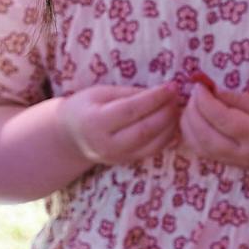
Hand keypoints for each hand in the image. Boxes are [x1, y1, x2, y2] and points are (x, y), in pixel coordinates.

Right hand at [58, 83, 181, 170]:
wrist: (71, 137)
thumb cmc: (86, 107)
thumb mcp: (101, 93)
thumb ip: (129, 93)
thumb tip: (160, 92)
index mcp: (96, 122)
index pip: (131, 110)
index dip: (154, 98)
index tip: (171, 86)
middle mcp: (107, 144)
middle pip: (145, 129)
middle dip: (166, 112)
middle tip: (178, 97)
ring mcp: (118, 157)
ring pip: (152, 144)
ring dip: (171, 126)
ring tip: (177, 109)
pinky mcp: (127, 162)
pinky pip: (153, 151)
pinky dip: (167, 137)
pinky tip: (174, 123)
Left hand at [179, 76, 248, 176]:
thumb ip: (238, 99)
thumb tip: (211, 90)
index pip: (223, 119)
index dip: (206, 102)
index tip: (199, 86)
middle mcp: (242, 153)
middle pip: (206, 135)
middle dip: (194, 111)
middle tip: (194, 93)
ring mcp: (233, 162)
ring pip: (199, 145)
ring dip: (188, 123)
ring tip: (192, 104)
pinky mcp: (226, 164)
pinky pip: (200, 150)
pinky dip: (190, 134)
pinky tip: (192, 119)